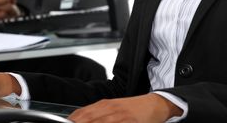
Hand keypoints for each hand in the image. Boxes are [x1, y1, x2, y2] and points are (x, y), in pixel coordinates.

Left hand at [68, 93, 182, 122]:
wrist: (154, 105)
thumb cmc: (133, 109)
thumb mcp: (113, 108)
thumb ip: (97, 113)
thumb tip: (79, 119)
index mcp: (104, 105)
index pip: (82, 114)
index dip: (72, 120)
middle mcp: (110, 109)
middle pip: (88, 118)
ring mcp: (119, 116)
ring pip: (99, 122)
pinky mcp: (128, 122)